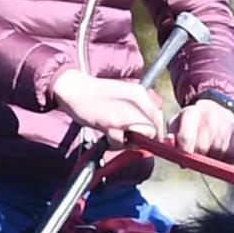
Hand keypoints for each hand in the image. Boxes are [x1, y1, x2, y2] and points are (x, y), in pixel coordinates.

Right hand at [51, 69, 167, 142]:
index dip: (156, 131)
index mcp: (140, 93)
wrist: (75, 88)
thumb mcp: (124, 94)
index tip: (149, 138)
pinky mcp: (111, 123)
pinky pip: (120, 143)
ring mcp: (124, 113)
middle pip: (153, 129)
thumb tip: (149, 129)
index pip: (158, 116)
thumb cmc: (97, 94)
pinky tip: (106, 136)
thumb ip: (138, 108)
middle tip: (130, 139)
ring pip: (141, 138)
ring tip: (117, 137)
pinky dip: (113, 144)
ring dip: (130, 143)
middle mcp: (136, 101)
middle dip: (144, 139)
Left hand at [171, 97, 233, 160]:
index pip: (186, 138)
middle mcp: (210, 115)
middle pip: (202, 148)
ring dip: (212, 159)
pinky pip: (233, 156)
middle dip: (198, 157)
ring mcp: (227, 124)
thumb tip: (169, 143)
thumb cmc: (190, 125)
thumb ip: (170, 137)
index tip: (184, 161)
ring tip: (210, 151)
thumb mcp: (176, 126)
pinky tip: (222, 153)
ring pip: (217, 154)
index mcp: (191, 113)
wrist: (214, 112)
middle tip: (198, 155)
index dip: (184, 154)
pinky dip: (227, 160)